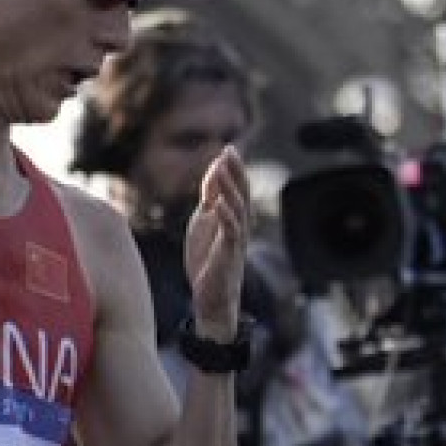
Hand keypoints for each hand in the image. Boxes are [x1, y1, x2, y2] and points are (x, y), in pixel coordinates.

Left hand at [183, 143, 252, 335]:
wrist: (211, 296)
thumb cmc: (208, 260)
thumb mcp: (204, 223)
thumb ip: (210, 200)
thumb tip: (212, 175)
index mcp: (231, 218)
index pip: (235, 188)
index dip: (232, 169)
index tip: (227, 148)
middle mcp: (238, 226)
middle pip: (241, 194)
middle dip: (236, 173)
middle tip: (231, 151)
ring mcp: (235, 240)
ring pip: (237, 210)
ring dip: (230, 189)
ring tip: (222, 170)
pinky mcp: (229, 255)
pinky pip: (230, 233)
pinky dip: (226, 217)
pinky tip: (218, 204)